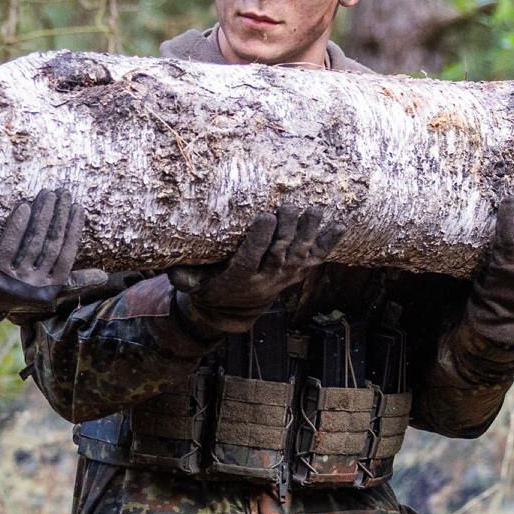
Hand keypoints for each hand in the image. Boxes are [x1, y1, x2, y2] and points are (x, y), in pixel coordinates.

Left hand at [0, 190, 87, 323]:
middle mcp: (34, 288)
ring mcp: (13, 282)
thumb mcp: (43, 288)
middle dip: (59, 215)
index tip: (77, 206)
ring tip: (47, 193)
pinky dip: (17, 225)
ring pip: (33, 242)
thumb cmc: (16, 286)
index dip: (74, 229)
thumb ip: (71, 281)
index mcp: (50, 289)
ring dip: (41, 214)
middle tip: (63, 192)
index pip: (67, 255)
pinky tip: (24, 206)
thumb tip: (103, 277)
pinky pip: (9, 245)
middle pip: (51, 245)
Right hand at [176, 203, 345, 337]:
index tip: (265, 216)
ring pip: (300, 252)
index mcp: (241, 277)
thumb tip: (174, 274)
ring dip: (308, 232)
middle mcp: (268, 277)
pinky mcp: (299, 271)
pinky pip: (317, 257)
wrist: (236, 309)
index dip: (260, 238)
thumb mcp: (197, 285)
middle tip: (289, 205)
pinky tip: (339, 226)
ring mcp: (287, 274)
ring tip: (314, 211)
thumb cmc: (213, 286)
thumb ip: (186, 278)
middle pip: (280, 251)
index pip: (252, 257)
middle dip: (286, 229)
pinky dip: (329, 243)